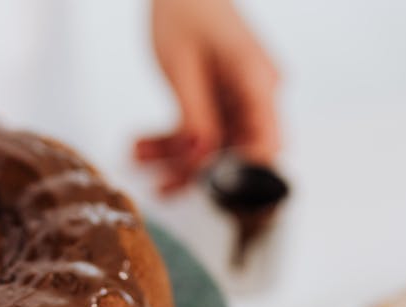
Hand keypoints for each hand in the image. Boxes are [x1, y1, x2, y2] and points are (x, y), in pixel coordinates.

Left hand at [135, 0, 279, 193]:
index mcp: (258, 81)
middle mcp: (257, 90)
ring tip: (138, 158)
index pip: (266, 143)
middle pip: (237, 149)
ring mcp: (240, 94)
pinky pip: (201, 127)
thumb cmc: (185, 8)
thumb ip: (195, 118)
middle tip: (160, 184)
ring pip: (214, 143)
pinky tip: (143, 144)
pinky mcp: (222, 94)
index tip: (210, 190)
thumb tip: (201, 161)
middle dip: (196, 170)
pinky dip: (174, 137)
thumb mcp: (182, 68)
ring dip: (176, 156)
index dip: (243, 174)